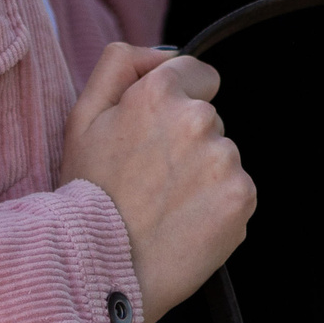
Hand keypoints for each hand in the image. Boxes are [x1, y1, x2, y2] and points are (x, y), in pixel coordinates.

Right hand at [60, 43, 255, 321]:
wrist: (100, 269)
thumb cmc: (87, 192)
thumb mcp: (82, 116)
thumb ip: (121, 63)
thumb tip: (163, 54)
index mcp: (160, 92)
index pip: (199, 74)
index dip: (176, 102)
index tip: (157, 133)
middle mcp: (199, 118)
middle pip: (209, 119)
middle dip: (186, 141)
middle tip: (150, 178)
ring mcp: (224, 159)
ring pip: (221, 156)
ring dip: (202, 175)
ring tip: (165, 205)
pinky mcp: (241, 197)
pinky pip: (236, 191)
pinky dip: (217, 207)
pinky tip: (184, 223)